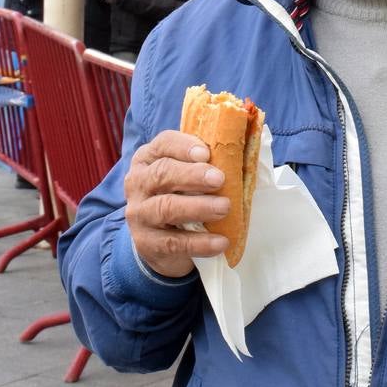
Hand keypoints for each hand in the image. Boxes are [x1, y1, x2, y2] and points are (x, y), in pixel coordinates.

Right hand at [123, 131, 229, 277]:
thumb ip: (210, 162)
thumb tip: (248, 151)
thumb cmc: (181, 195)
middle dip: (192, 175)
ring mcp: (139, 213)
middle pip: (162, 173)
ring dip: (197, 207)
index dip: (184, 146)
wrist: (158, 241)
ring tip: (224, 207)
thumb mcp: (190, 176)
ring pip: (165, 207)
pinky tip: (221, 242)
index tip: (206, 153)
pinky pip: (172, 242)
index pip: (163, 144)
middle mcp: (139, 182)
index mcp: (150, 158)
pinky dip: (199, 243)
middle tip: (219, 179)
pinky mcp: (145, 243)